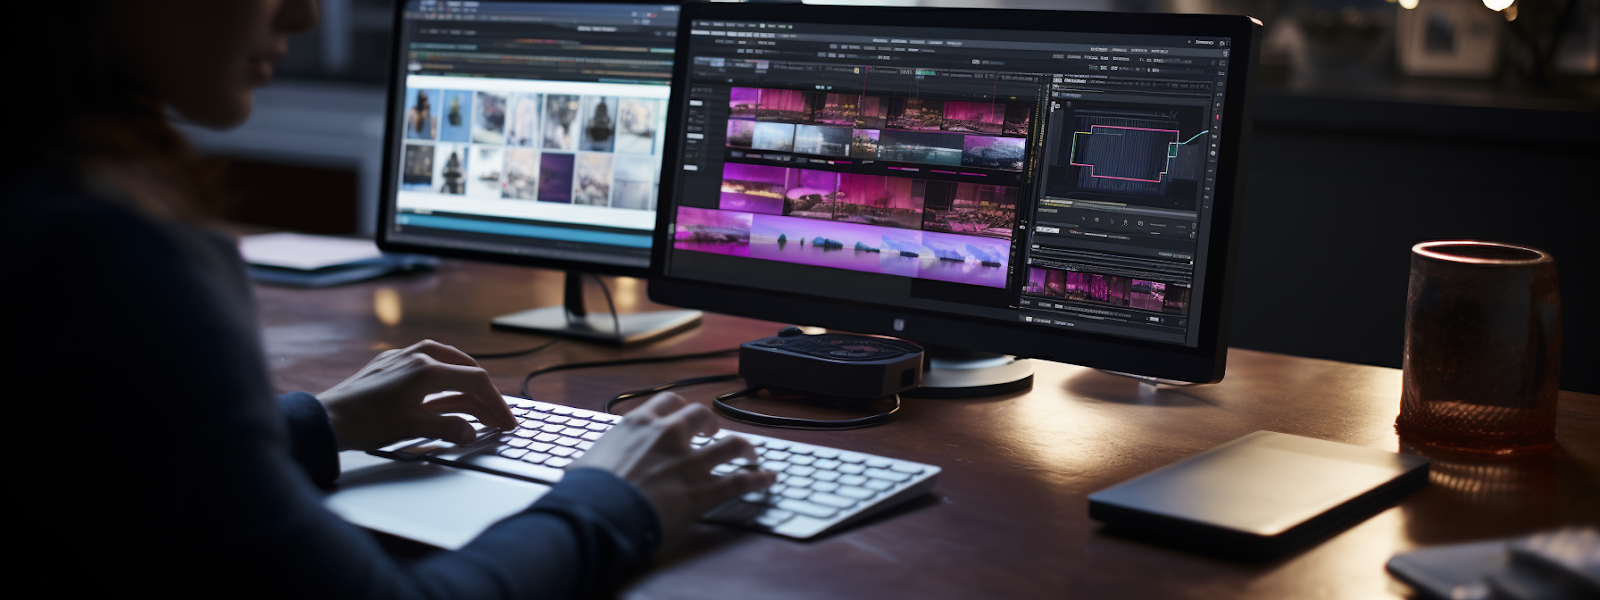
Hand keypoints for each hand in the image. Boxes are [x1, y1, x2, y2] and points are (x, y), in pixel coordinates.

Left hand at [318, 340, 515, 450]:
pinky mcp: (388, 364)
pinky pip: (426, 363)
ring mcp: (401, 357)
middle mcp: (416, 356)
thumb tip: (470, 432)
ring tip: (477, 403)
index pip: (476, 381)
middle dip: (484, 394)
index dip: (496, 403)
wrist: (326, 419)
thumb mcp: (413, 428)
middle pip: (465, 368)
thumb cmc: (365, 423)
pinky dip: (444, 376)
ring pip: (446, 361)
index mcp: (427, 369)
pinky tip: (443, 390)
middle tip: (496, 416)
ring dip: (465, 382)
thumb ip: (448, 428)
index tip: (506, 421)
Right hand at [572, 393, 774, 538]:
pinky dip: (759, 479)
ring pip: (733, 444)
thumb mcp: (587, 462)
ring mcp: (691, 461)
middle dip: (712, 423)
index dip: (680, 408)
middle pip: (703, 415)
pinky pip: (742, 480)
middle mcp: (670, 435)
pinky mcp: (704, 490)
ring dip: (746, 448)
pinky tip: (767, 479)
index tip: (683, 415)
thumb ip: (597, 458)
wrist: (600, 512)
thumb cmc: (588, 491)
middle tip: (714, 433)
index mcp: (640, 423)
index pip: (669, 401)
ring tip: (750, 454)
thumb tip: (583, 469)